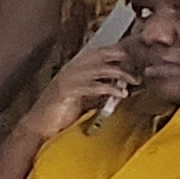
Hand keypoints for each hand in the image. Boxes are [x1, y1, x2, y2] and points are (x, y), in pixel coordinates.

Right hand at [25, 34, 139, 134]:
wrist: (37, 127)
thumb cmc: (60, 114)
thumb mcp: (84, 97)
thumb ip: (100, 88)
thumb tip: (123, 85)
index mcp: (75, 67)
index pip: (102, 51)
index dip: (121, 51)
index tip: (140, 57)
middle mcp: (72, 68)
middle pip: (103, 53)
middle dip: (124, 57)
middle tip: (142, 64)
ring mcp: (69, 78)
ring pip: (102, 68)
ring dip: (122, 73)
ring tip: (135, 80)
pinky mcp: (68, 90)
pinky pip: (95, 85)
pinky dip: (111, 88)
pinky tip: (122, 94)